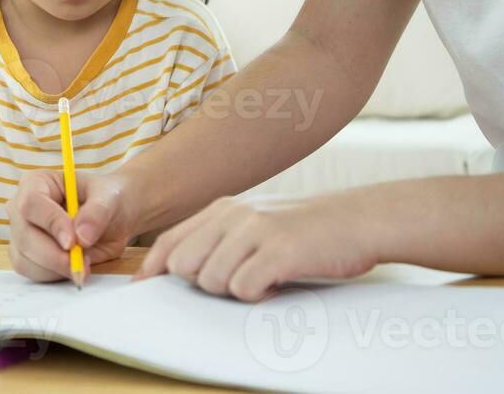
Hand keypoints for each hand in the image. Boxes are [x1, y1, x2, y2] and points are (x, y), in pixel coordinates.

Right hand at [7, 169, 138, 281]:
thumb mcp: (109, 198)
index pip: (31, 203)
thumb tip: (81, 236)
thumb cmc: (106, 198)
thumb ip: (97, 213)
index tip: (72, 242)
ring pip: (26, 259)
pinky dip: (55, 275)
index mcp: (37, 182)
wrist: (113, 217)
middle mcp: (22, 207)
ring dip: (56, 268)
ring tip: (84, 261)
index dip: (51, 223)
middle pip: (24, 236)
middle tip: (81, 262)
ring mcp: (22, 233)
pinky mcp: (27, 256)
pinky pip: (33, 272)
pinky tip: (74, 266)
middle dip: (54, 255)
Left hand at [133, 192, 380, 301]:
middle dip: (203, 284)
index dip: (153, 269)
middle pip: (184, 266)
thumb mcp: (257, 222)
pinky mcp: (279, 250)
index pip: (170, 241)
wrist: (359, 219)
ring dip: (234, 290)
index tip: (144, 288)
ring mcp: (256, 230)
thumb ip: (221, 237)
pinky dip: (258, 295)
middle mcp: (234, 215)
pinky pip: (244, 288)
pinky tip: (277, 283)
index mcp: (224, 208)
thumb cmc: (308, 229)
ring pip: (211, 280)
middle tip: (237, 281)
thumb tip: (182, 267)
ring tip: (263, 279)